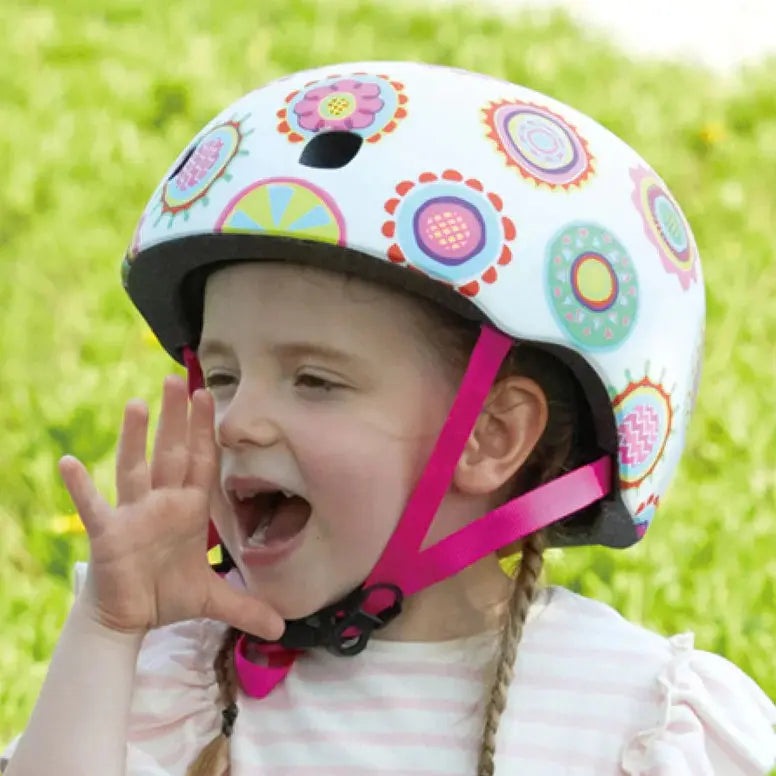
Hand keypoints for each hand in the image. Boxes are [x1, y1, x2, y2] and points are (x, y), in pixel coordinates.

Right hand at [59, 375, 283, 640]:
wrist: (129, 618)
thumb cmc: (167, 594)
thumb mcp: (213, 599)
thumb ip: (247, 606)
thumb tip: (281, 629)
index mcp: (188, 509)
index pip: (200, 462)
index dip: (205, 432)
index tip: (210, 396)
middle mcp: (162, 503)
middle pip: (170, 454)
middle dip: (176, 419)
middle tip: (179, 379)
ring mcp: (134, 515)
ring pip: (135, 468)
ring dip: (135, 438)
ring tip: (138, 404)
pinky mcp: (109, 534)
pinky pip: (94, 507)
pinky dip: (82, 487)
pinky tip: (70, 462)